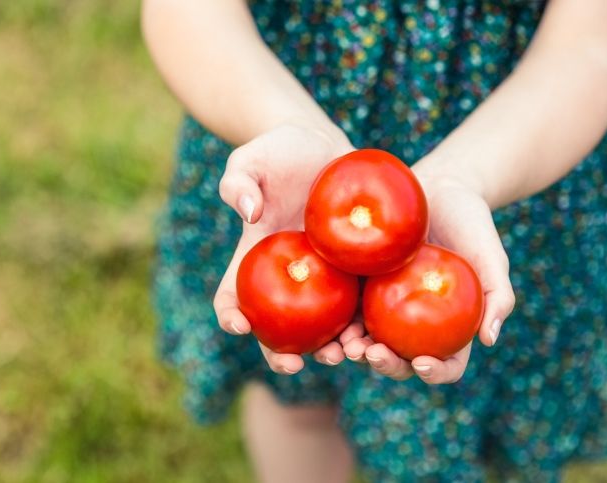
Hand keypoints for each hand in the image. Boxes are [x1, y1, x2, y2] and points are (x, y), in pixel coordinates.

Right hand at [213, 121, 354, 374]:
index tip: (237, 324)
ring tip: (342, 355)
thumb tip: (249, 213)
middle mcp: (287, 277)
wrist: (324, 146)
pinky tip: (377, 333)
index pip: (232, 295)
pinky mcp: (356, 271)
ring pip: (322, 328)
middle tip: (294, 364)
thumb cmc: (280, 150)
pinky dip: (365, 324)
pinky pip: (360, 304)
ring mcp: (323, 278)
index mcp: (254, 258)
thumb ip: (239, 181)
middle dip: (281, 354)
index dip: (229, 315)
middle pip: (276, 328)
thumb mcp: (252, 158)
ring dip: (329, 349)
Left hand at [344, 170, 515, 383]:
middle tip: (372, 354)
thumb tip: (489, 339)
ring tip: (346, 347)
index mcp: (451, 326)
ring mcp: (386, 307)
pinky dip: (338, 323)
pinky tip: (330, 322)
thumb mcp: (491, 255)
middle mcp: (416, 324)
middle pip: (401, 360)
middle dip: (386, 366)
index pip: (446, 363)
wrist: (437, 187)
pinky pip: (347, 309)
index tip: (420, 363)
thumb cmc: (471, 222)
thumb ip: (498, 295)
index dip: (435, 372)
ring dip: (355, 352)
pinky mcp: (361, 286)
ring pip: (369, 341)